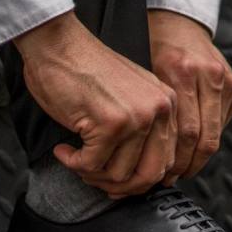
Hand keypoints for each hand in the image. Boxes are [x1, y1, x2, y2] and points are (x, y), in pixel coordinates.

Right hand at [15, 12, 177, 198]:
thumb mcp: (132, 96)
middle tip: (96, 178)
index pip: (168, 161)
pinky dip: (73, 163)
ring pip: (120, 174)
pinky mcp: (111, 124)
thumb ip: (146, 129)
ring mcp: (137, 117)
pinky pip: (92, 165)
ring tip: (77, 158)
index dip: (141, 181)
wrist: (61, 45)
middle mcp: (160, 110)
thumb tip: (142, 177)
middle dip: (121, 186)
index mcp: (169, 104)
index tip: (119, 182)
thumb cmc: (89, 70)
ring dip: (92, 174)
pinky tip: (65, 150)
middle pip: (150, 175)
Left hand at [147, 10, 231, 182]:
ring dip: (200, 156)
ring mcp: (227, 80)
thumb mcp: (145, 76)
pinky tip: (194, 147)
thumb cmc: (155, 51)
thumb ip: (154, 112)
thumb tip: (150, 157)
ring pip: (217, 134)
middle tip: (173, 178)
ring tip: (182, 169)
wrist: (179, 25)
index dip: (176, 160)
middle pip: (205, 137)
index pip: (186, 131)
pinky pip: (223, 122)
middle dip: (188, 164)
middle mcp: (210, 75)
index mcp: (182, 71)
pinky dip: (209, 137)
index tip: (163, 175)